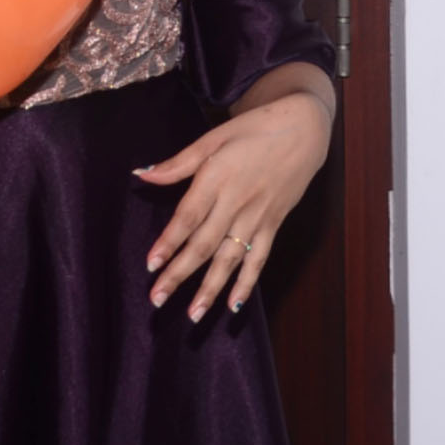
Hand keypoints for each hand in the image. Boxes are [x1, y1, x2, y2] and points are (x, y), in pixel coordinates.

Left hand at [135, 79, 330, 318]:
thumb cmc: (253, 130)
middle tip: (157, 298)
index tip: (151, 264)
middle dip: (179, 274)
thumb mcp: (212, 138)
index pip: (188, 217)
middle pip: (204, 245)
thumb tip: (142, 175)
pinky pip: (259, 259)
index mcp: (217, 178)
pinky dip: (247, 283)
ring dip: (211, 289)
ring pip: (230, 259)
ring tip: (193, 315)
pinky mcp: (274, 224)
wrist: (303, 129)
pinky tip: (234, 306)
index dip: (169, 242)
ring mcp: (257, 217)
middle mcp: (236, 202)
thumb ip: (178, 163)